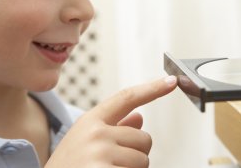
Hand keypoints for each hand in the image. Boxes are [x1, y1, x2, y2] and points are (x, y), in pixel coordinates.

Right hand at [45, 76, 176, 167]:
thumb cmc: (68, 167)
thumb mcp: (86, 141)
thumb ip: (114, 128)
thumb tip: (140, 117)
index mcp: (91, 121)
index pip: (127, 97)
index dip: (153, 88)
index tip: (171, 81)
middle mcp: (96, 133)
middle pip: (144, 137)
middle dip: (137, 153)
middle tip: (112, 163)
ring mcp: (100, 154)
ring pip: (144, 160)